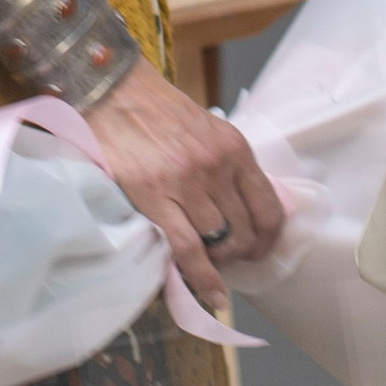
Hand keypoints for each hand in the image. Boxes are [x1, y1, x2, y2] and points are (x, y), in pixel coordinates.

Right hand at [83, 65, 284, 308]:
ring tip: (209, 263)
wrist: (116, 92)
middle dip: (243, 253)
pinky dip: (203, 277)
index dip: (270, 238)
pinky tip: (211, 292)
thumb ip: (229, 165)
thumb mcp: (210, 130)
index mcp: (235, 148)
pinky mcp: (154, 197)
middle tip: (230, 259)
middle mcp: (217, 166)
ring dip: (219, 262)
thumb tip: (244, 208)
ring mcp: (187, 183)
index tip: (262, 250)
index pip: (270, 207)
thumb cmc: (161, 112)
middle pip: (247, 230)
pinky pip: (187, 249)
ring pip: (220, 242)